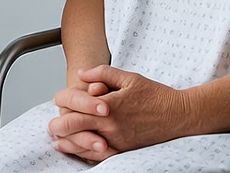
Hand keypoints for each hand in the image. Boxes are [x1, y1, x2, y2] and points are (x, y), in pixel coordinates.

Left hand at [49, 66, 188, 157]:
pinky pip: (100, 156)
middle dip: (59, 126)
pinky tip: (79, 151)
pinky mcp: (124, 150)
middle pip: (75, 127)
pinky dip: (86, 154)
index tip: (58, 99)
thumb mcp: (128, 77)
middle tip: (50, 125)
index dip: (64, 102)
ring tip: (58, 140)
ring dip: (69, 143)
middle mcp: (111, 125)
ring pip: (84, 145)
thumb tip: (81, 74)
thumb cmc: (155, 95)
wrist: (178, 116)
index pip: (76, 105)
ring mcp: (117, 141)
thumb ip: (102, 73)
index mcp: (109, 105)